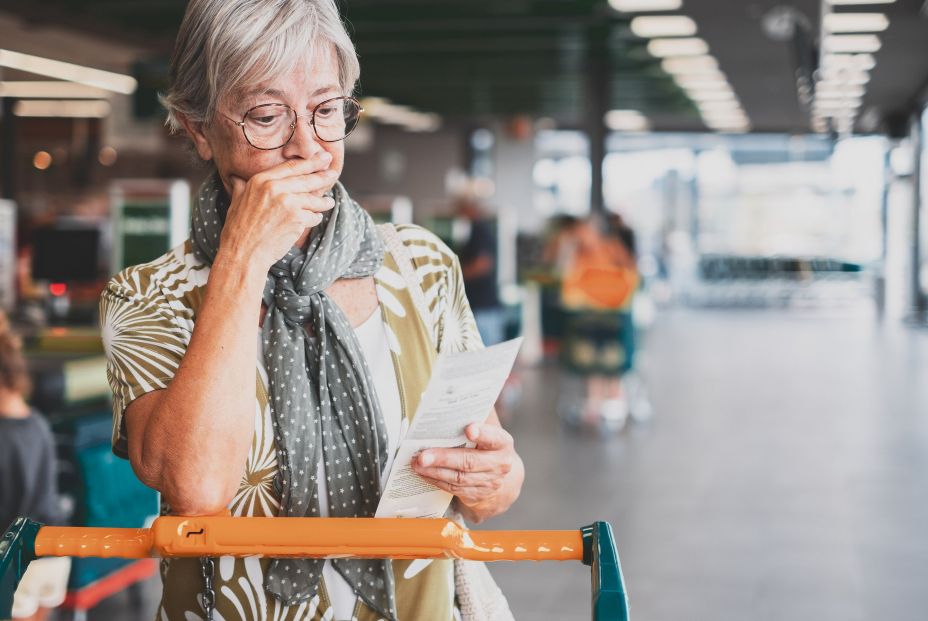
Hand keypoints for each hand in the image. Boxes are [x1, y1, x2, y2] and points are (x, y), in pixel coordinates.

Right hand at [220, 153, 337, 268]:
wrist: (243, 253)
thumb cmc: (238, 230)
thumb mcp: (236, 202)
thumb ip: (241, 187)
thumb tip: (235, 177)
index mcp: (261, 180)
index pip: (291, 167)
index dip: (309, 161)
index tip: (322, 157)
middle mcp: (275, 188)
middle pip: (306, 179)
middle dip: (323, 175)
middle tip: (333, 172)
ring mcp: (288, 203)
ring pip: (313, 199)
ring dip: (323, 201)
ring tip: (329, 202)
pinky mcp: (297, 219)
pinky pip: (313, 216)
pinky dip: (315, 218)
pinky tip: (316, 218)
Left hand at [412, 420, 522, 522]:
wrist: (500, 476)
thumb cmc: (486, 444)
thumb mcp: (487, 428)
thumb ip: (476, 415)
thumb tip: (451, 395)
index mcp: (503, 443)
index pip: (494, 437)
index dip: (482, 433)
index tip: (469, 429)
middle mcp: (499, 464)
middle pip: (469, 461)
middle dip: (443, 458)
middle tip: (422, 456)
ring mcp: (489, 482)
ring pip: (458, 478)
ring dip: (434, 471)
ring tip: (416, 463)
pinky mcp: (476, 495)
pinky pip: (453, 488)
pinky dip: (436, 480)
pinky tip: (423, 473)